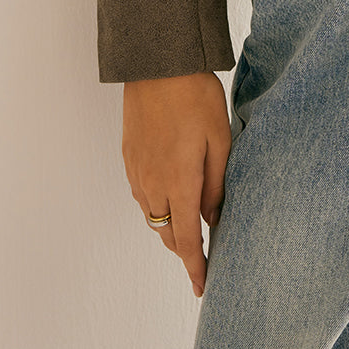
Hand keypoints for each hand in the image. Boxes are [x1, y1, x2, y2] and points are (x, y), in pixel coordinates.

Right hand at [121, 71, 231, 297]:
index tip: (202, 284)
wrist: (157, 63)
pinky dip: (156, 203)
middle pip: (166, 232)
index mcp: (179, 182)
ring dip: (169, 225)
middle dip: (183, 249)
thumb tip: (214, 217)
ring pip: (152, 215)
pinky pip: (141, 193)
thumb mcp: (220, 138)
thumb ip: (217, 183)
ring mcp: (137, 170)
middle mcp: (153, 183)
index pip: (186, 239)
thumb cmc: (194, 95)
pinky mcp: (129, 156)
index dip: (195, 266)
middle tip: (202, 254)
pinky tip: (170, 192)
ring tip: (190, 223)